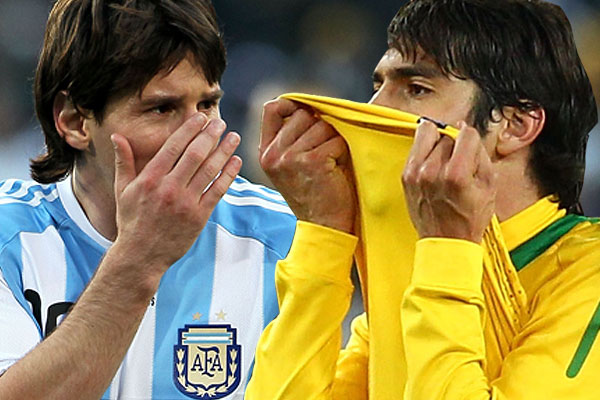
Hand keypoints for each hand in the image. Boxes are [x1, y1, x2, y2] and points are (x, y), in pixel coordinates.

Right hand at [110, 114, 241, 278]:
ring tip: (233, 137)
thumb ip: (124, 162)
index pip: (173, 147)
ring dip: (224, 151)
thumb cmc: (131, 221)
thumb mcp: (122, 191)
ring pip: (209, 170)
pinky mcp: (199, 216)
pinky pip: (217, 191)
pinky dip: (228, 175)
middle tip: (220, 122)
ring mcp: (186, 203)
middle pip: (195, 155)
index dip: (189, 129)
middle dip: (210, 135)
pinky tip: (236, 161)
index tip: (200, 117)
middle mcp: (169, 188)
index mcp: (150, 179)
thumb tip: (118, 136)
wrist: (141, 255)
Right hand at [259, 99, 355, 233]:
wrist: (323, 225)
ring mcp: (292, 158)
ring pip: (321, 126)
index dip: (292, 104)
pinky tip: (336, 169)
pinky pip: (335, 140)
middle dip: (319, 126)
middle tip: (324, 150)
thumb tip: (304, 105)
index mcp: (265, 153)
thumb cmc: (313, 193)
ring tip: (330, 162)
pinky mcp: (314, 162)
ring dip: (332, 140)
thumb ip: (288, 138)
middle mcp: (274, 155)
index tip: (307, 114)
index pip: (271, 108)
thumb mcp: (289, 165)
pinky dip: (342, 152)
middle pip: (302, 114)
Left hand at [402, 121, 496, 242]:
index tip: (470, 146)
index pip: (465, 134)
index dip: (471, 138)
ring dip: (438, 145)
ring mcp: (415, 173)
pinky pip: (415, 148)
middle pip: (446, 135)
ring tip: (444, 162)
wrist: (446, 241)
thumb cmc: (468, 218)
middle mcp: (431, 171)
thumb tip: (467, 131)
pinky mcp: (405, 176)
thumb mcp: (489, 186)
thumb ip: (480, 154)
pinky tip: (433, 166)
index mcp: (456, 175)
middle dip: (454, 144)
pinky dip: (425, 152)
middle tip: (458, 161)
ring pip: (427, 135)